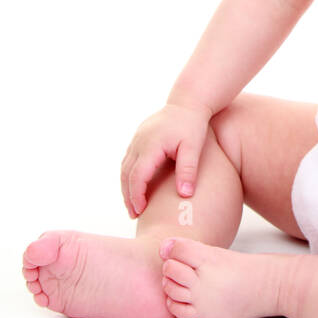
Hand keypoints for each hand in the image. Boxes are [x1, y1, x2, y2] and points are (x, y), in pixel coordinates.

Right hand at [120, 101, 213, 218]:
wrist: (188, 102)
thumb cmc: (193, 124)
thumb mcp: (193, 147)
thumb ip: (188, 170)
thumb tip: (184, 194)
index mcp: (151, 145)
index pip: (137, 176)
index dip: (137, 196)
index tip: (140, 212)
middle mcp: (139, 142)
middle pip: (126, 174)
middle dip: (128, 196)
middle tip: (134, 214)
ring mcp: (137, 139)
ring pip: (124, 167)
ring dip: (127, 187)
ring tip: (134, 205)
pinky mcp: (139, 138)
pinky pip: (129, 160)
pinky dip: (129, 176)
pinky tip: (136, 186)